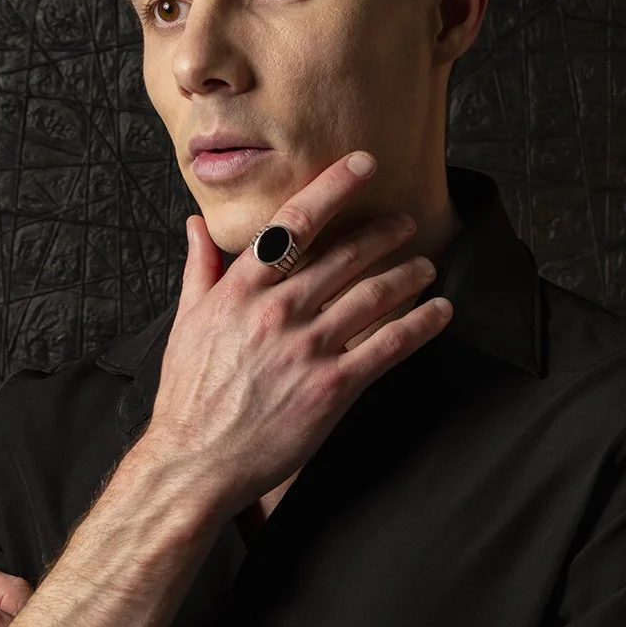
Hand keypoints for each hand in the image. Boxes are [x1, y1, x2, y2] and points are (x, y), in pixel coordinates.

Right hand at [142, 151, 452, 517]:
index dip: (333, 188)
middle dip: (383, 233)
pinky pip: (388, 347)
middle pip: (344, 255)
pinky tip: (439, 311)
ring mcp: (307, 349)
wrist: (195, 461)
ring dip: (407, 274)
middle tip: (405, 222)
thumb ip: (200, 270)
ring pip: (373, 295)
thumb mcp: (186, 324)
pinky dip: (421, 325)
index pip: (293, 224)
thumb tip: (196, 226)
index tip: (361, 165)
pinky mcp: (332, 388)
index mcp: (241, 291)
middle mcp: (277, 312)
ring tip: (425, 265)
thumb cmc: (189, 397)